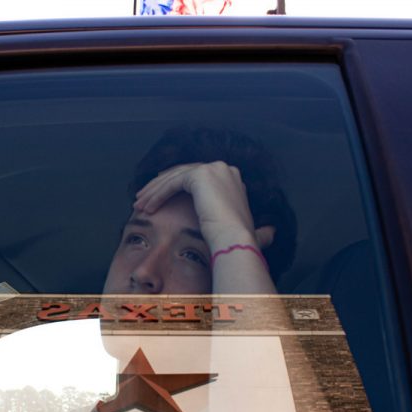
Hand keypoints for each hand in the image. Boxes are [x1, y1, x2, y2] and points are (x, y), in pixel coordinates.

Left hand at [133, 161, 273, 251]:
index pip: (196, 176)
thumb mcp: (249, 230)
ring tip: (139, 205)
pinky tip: (147, 207)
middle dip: (160, 187)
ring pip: (174, 177)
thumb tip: (272, 233)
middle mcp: (224, 169)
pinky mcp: (200, 175)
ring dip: (154, 192)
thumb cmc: (240, 242)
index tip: (158, 197)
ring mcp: (213, 169)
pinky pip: (172, 183)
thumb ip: (257, 229)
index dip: (175, 185)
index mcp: (232, 178)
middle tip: (143, 200)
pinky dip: (158, 194)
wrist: (235, 241)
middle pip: (182, 173)